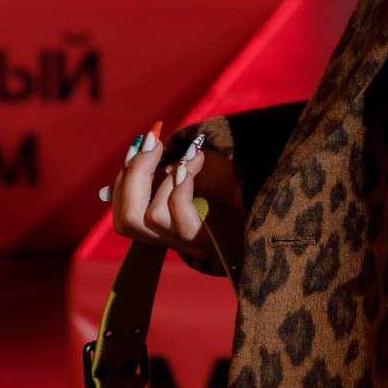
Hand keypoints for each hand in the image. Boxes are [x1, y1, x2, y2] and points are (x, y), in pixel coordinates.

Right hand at [102, 122, 243, 272]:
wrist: (265, 213)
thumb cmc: (227, 193)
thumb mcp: (187, 180)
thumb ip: (162, 172)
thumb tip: (140, 146)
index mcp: (155, 232)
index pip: (122, 215)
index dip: (123, 179)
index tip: (140, 143)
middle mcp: (166, 244)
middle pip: (127, 219)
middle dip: (135, 173)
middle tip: (152, 141)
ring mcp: (185, 246)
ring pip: (152, 215)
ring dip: (166, 176)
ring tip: (187, 156)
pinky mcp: (204, 240)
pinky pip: (179, 212)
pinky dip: (182, 182)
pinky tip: (194, 161)